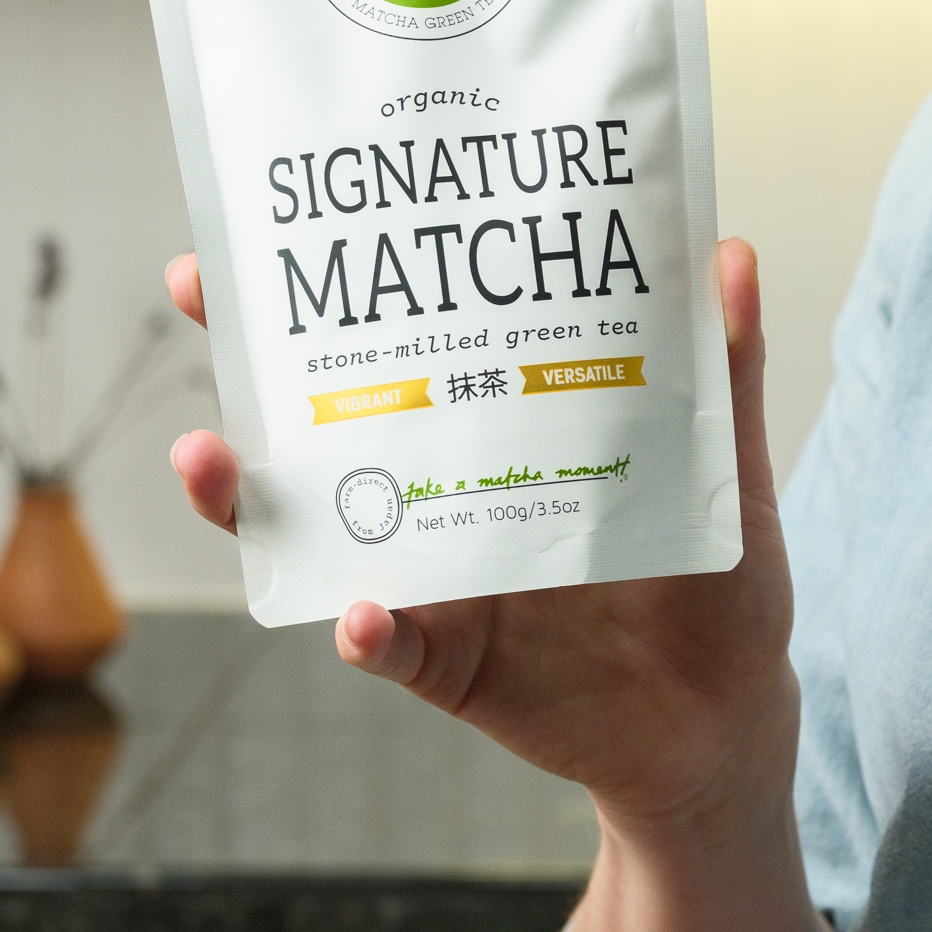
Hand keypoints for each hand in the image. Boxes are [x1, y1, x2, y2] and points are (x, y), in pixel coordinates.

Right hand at [166, 240, 797, 822]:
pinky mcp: (450, 664)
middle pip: (332, 418)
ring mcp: (440, 579)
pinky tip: (361, 613)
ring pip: (320, 531)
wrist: (726, 716)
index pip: (418, 343)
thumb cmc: (717, 582)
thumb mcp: (723, 468)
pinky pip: (392, 647)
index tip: (294, 216)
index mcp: (509, 430)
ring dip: (252, 499)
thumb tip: (728, 251)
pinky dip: (370, 631)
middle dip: (256, 355)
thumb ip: (723, 373)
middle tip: (203, 290)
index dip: (352, 285)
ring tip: (211, 459)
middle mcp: (452, 494)